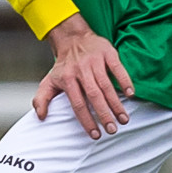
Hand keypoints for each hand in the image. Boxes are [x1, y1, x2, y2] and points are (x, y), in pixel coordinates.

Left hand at [34, 13, 133, 138]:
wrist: (72, 38)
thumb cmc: (63, 65)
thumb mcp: (48, 81)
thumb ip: (42, 99)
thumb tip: (40, 116)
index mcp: (67, 79)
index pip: (78, 104)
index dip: (86, 120)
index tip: (95, 134)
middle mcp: (81, 71)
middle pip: (93, 96)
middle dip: (104, 114)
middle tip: (112, 130)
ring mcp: (94, 61)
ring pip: (106, 85)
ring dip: (116, 103)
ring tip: (123, 118)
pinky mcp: (107, 53)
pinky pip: (117, 68)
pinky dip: (125, 80)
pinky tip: (131, 93)